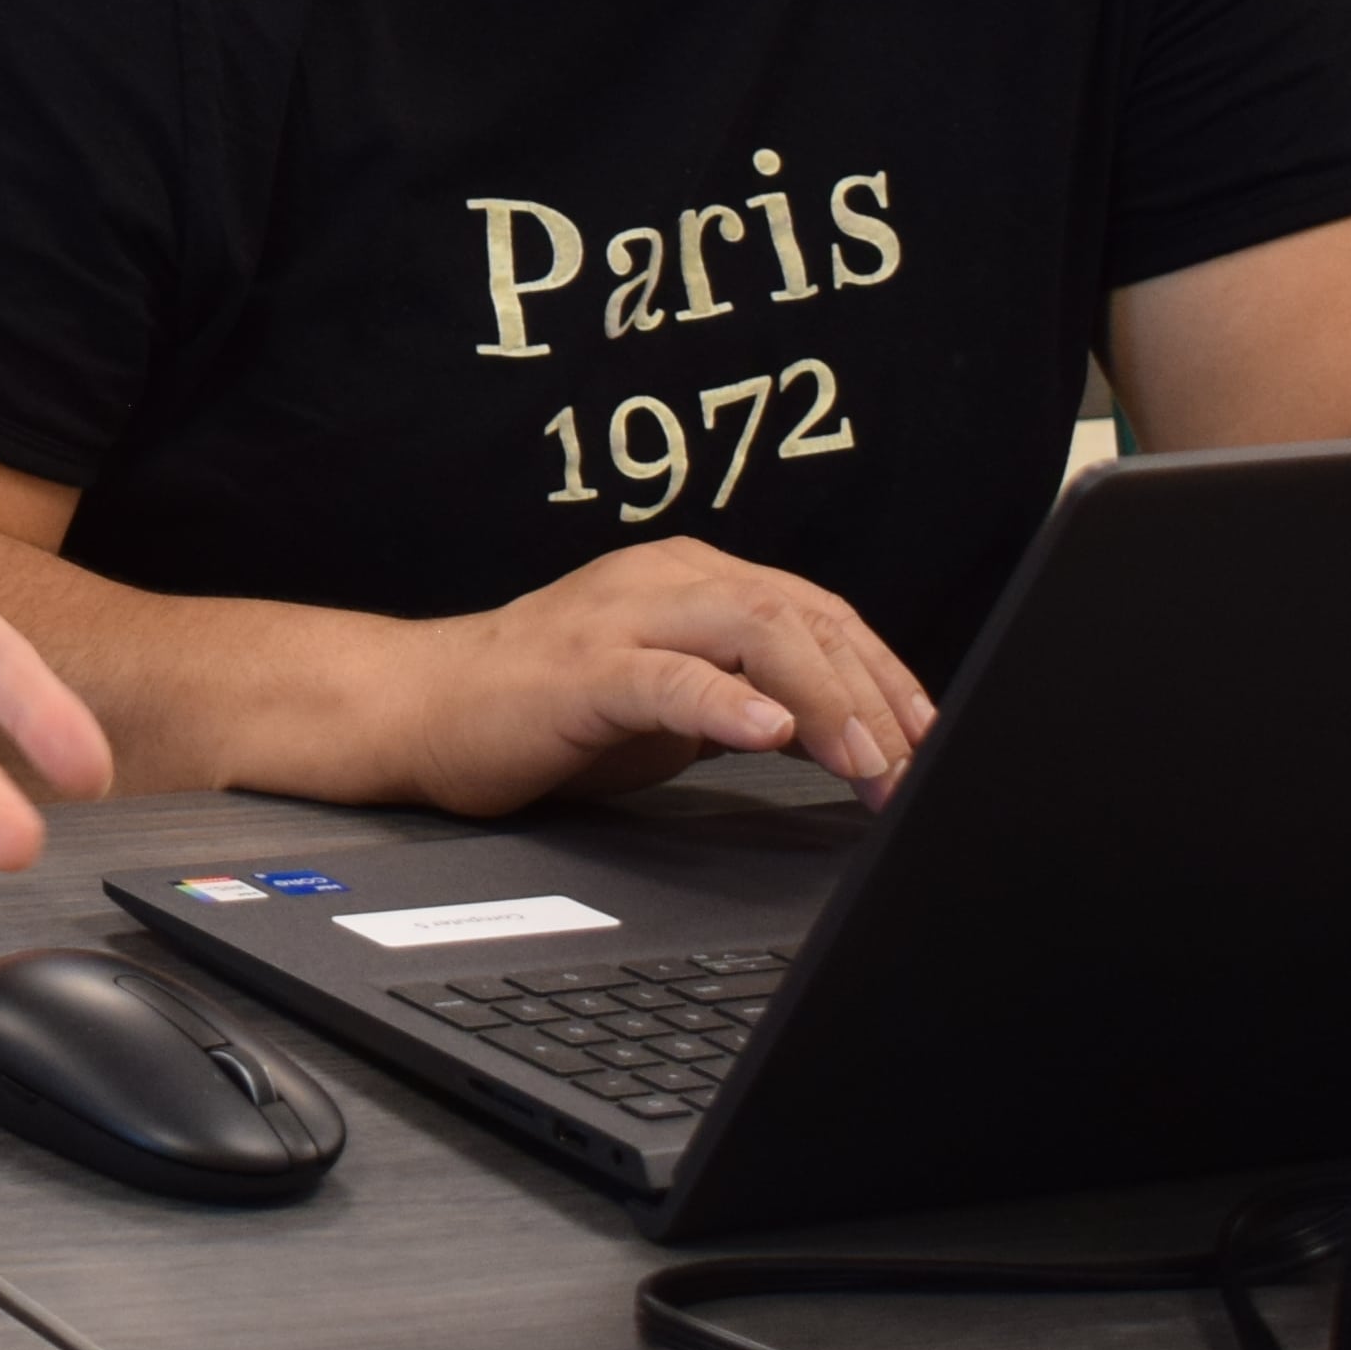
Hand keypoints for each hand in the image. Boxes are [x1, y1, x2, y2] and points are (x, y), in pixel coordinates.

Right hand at [381, 539, 931, 813]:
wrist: (420, 707)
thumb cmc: (543, 708)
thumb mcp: (670, 699)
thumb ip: (747, 696)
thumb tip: (846, 737)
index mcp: (689, 580)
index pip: (817, 613)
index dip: (886, 675)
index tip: (930, 739)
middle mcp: (662, 581)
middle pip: (799, 614)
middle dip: (871, 694)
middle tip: (907, 769)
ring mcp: (619, 619)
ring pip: (750, 629)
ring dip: (822, 698)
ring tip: (862, 760)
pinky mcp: (579, 669)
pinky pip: (666, 675)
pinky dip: (725, 700)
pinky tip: (763, 730)